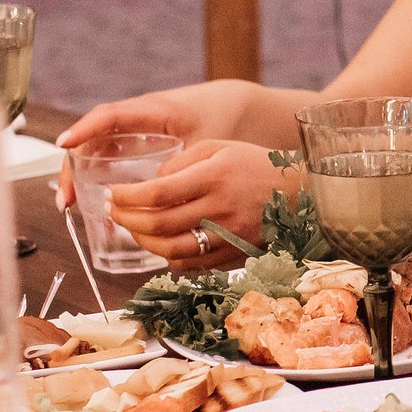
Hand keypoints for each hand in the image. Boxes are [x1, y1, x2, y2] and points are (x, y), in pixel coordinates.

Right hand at [55, 86, 244, 209]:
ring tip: (69, 204)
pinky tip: (89, 198)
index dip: (85, 129)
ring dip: (79, 172)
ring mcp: (132, 127)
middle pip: (92, 136)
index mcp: (153, 110)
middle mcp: (135, 116)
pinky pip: (106, 153)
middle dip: (73, 165)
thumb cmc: (218, 119)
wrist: (232, 105)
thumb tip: (170, 209)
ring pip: (95, 147)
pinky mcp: (134, 139)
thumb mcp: (205, 143)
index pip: (110, 115)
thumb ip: (188, 170)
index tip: (64, 144)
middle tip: (66, 198)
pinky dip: (94, 173)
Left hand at [100, 141, 303, 269]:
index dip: (126, 197)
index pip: (157, 193)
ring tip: (132, 229)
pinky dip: (169, 257)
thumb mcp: (218, 147)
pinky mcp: (234, 253)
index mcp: (214, 177)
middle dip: (126, 220)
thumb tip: (150, 184)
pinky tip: (160, 244)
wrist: (300, 192)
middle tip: (112, 211)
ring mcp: (228, 235)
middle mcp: (220, 208)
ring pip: (172, 250)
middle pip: (159, 225)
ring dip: (143, 242)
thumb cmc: (255, 164)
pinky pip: (192, 264)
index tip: (111, 194)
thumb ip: (180, 162)